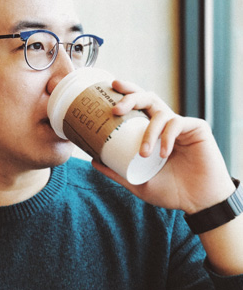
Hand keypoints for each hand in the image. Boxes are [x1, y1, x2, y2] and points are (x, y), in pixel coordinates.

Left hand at [92, 80, 234, 212]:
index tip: (110, 87)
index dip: (125, 94)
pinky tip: (164, 154)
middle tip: (116, 109)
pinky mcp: (197, 128)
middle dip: (131, 98)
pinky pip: (177, 124)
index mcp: (151, 132)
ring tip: (144, 153)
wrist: (197, 202)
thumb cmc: (169, 191)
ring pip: (160, 113)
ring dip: (148, 132)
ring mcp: (181, 125)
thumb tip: (92, 160)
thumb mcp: (136, 182)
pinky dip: (167, 137)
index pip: (137, 107)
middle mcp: (165, 125)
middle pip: (147, 98)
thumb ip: (116, 171)